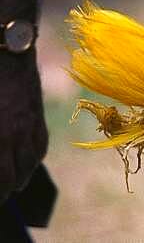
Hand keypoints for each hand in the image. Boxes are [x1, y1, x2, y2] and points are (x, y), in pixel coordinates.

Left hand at [0, 50, 47, 201]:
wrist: (6, 45)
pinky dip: (33, 159)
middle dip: (4, 191)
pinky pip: (40, 144)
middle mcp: (16, 134)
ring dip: (19, 179)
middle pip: (13, 176)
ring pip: (29, 162)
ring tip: (10, 189)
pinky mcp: (36, 113)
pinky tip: (26, 164)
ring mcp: (29, 123)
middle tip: (0, 197)